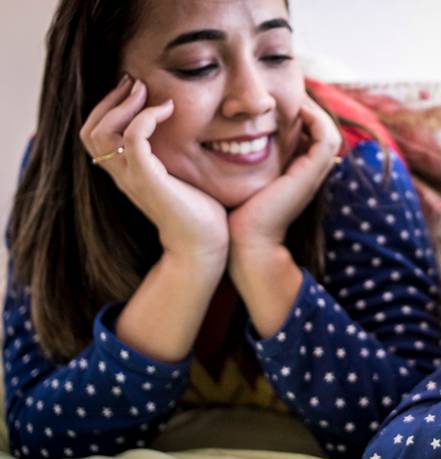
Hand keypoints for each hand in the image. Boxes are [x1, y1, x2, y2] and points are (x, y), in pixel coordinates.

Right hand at [80, 76, 228, 268]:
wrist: (204, 247)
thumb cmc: (201, 215)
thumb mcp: (181, 178)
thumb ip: (173, 157)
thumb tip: (190, 132)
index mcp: (127, 173)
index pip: (95, 135)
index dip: (108, 108)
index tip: (133, 88)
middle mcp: (123, 176)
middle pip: (90, 131)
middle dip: (110, 100)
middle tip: (134, 81)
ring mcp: (133, 179)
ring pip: (102, 133)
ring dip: (123, 105)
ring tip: (145, 90)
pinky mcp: (149, 182)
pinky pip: (134, 140)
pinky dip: (146, 118)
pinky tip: (168, 110)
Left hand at [227, 96, 341, 254]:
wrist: (245, 242)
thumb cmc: (235, 214)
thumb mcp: (238, 179)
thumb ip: (237, 160)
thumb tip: (217, 137)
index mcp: (296, 173)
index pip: (307, 135)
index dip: (297, 114)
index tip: (274, 98)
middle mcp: (309, 172)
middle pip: (321, 130)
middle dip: (306, 106)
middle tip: (285, 88)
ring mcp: (313, 174)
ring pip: (328, 131)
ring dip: (314, 109)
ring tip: (293, 94)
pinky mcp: (311, 173)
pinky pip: (326, 137)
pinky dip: (316, 119)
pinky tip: (296, 108)